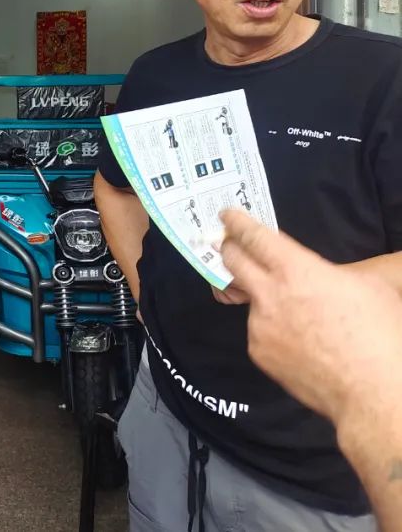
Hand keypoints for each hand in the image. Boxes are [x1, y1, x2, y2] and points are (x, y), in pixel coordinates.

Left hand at [219, 209, 401, 422]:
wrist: (373, 392)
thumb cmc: (380, 334)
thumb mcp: (371, 285)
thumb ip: (338, 270)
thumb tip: (331, 270)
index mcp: (296, 270)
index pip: (254, 236)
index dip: (237, 222)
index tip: (227, 215)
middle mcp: (268, 294)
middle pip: (232, 261)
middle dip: (229, 247)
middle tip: (231, 244)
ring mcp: (259, 325)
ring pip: (250, 301)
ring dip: (263, 299)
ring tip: (298, 315)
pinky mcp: (258, 352)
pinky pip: (260, 332)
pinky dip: (273, 331)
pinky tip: (300, 342)